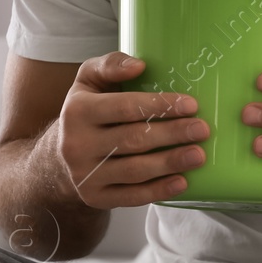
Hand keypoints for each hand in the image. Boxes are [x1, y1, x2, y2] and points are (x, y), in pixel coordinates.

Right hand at [57, 52, 208, 208]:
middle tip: (202, 130)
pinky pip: (131, 197)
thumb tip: (139, 66)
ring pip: (134, 170)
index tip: (191, 105)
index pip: (124, 108)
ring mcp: (85, 175)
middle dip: (172, 134)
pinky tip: (182, 182)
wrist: (58, 158)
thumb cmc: (86, 112)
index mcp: (77, 111)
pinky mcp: (95, 198)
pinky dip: (158, 191)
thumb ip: (110, 64)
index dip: (160, 106)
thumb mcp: (88, 81)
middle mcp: (77, 144)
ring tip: (199, 155)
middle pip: (133, 140)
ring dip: (170, 163)